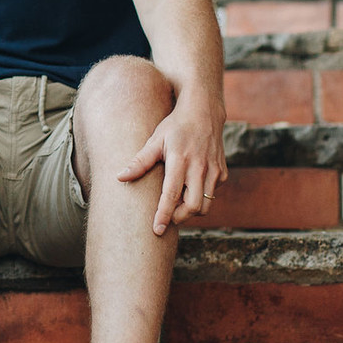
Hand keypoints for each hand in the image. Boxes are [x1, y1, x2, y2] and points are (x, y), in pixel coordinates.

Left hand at [117, 92, 227, 234]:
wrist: (204, 113)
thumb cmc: (175, 127)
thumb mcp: (155, 140)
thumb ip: (140, 161)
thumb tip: (120, 177)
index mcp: (180, 160)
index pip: (171, 194)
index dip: (164, 214)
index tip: (157, 229)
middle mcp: (200, 167)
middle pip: (193, 206)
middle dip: (178, 217)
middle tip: (165, 218)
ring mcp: (214, 171)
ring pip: (206, 204)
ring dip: (190, 211)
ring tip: (175, 206)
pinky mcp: (222, 173)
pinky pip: (212, 194)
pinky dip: (200, 198)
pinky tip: (188, 190)